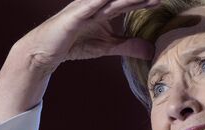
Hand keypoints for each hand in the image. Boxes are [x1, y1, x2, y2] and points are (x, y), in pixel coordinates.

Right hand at [16, 0, 158, 72]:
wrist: (44, 51)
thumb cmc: (73, 44)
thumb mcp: (107, 46)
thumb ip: (128, 46)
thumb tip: (150, 50)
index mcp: (104, 8)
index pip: (129, 2)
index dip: (144, 1)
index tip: (160, 1)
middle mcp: (95, 4)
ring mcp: (84, 7)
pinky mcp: (73, 16)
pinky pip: (89, 5)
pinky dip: (99, 2)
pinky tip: (109, 0)